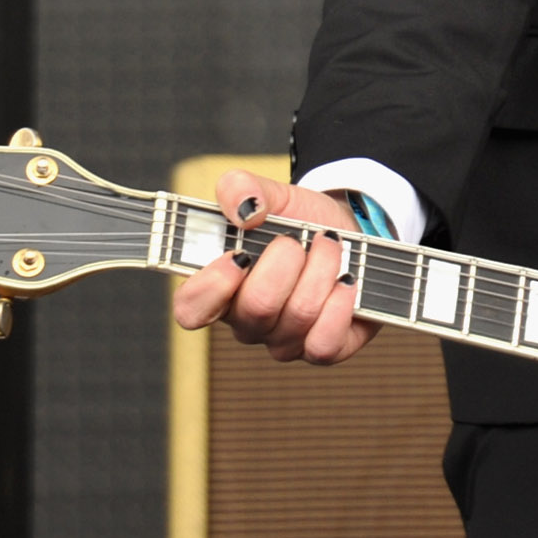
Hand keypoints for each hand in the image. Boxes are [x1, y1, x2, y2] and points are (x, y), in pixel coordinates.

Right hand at [167, 170, 381, 366]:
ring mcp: (283, 340)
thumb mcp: (268, 193)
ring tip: (330, 245)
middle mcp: (247, 320)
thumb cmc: (297, 219)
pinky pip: (323, 344)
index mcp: (220, 286)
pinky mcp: (322, 349)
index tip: (239, 255)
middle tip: (298, 239)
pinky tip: (346, 281)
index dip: (211, 287)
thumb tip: (244, 209)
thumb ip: (240, 188)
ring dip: (321, 269)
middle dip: (287, 261)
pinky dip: (340, 305)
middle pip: (256, 309)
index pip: (191, 309)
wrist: (347, 231)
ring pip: (297, 317)